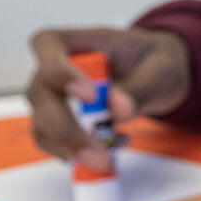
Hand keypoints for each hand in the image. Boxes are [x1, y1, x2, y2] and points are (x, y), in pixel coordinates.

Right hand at [25, 27, 191, 169]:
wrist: (156, 76)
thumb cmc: (154, 62)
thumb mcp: (160, 68)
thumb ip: (139, 86)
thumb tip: (117, 110)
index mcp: (77, 41)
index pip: (47, 44)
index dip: (60, 71)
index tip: (91, 95)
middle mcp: (55, 68)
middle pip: (40, 94)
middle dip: (65, 128)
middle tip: (98, 153)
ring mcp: (53, 97)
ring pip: (42, 125)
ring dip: (70, 148)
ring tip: (107, 159)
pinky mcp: (60, 122)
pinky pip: (56, 143)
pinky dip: (80, 154)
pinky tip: (112, 149)